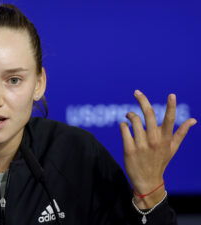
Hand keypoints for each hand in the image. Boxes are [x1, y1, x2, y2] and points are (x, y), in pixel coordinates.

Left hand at [119, 90, 196, 207]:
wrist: (147, 181)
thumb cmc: (160, 161)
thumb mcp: (172, 148)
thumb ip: (181, 133)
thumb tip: (193, 120)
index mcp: (166, 139)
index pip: (170, 120)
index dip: (171, 107)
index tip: (171, 95)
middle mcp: (154, 141)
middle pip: (149, 115)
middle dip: (142, 100)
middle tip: (136, 92)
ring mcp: (141, 145)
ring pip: (134, 121)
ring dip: (130, 115)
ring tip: (129, 115)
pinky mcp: (129, 149)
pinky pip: (124, 130)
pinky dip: (123, 125)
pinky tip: (124, 125)